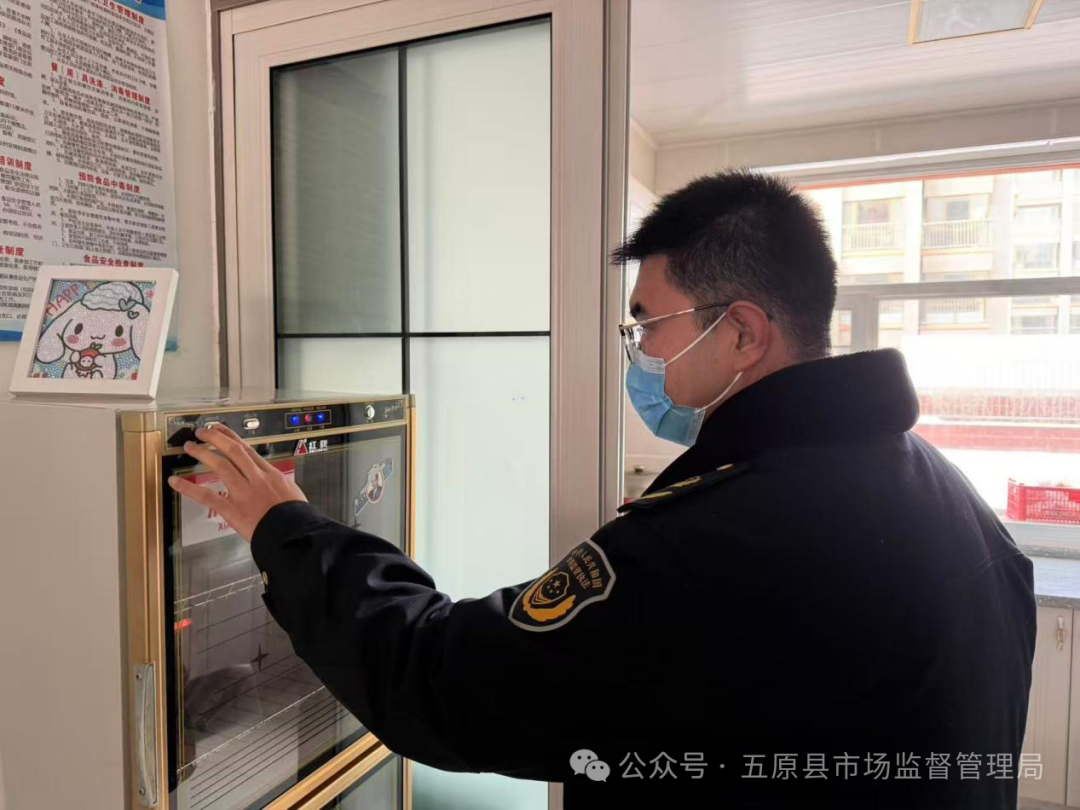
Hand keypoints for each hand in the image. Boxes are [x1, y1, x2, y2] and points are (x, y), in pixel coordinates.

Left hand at [167, 423, 306, 541]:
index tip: (220, 429)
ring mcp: (243, 492)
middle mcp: (255, 478)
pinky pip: (207, 496)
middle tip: (202, 432)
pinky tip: (175, 482)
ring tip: (190, 447)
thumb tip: (270, 482)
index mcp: (270, 474)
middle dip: (215, 438)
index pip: (247, 450)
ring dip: (203, 454)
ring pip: (220, 466)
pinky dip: (188, 488)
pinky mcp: (232, 509)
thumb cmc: (296, 516)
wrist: (293, 532)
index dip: (231, 437)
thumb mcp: (291, 492)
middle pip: (233, 451)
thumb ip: (276, 484)